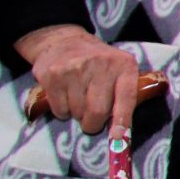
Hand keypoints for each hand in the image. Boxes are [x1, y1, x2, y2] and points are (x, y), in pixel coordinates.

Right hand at [17, 26, 143, 138]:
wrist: (63, 41)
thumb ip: (123, 94)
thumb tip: (121, 133)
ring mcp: (74, 69)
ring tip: (79, 102)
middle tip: (92, 123)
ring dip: (78, 116)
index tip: (118, 138)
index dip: (122, 120)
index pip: (126, 97)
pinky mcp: (53, 76)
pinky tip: (66, 97)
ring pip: (77, 112)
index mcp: (123, 65)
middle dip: (94, 124)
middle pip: (98, 111)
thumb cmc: (98, 63)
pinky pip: (59, 109)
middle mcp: (100, 65)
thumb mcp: (118, 69)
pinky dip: (63, 111)